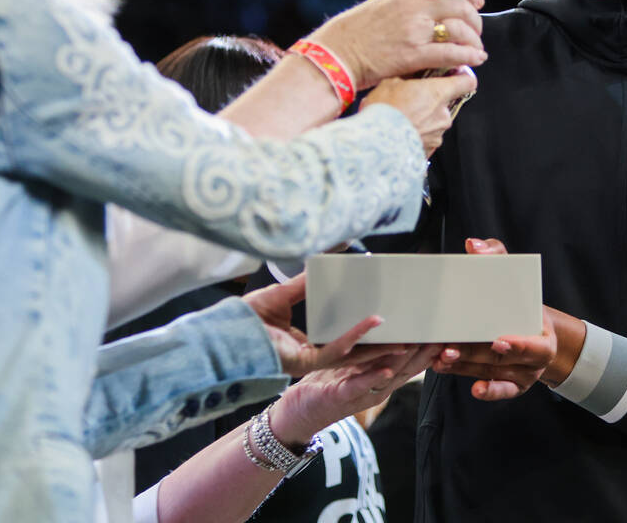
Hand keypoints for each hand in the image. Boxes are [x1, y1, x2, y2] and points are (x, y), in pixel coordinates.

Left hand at [242, 274, 404, 376]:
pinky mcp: (304, 362)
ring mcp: (308, 360)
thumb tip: (324, 265)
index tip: (384, 317)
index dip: (363, 330)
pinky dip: (355, 336)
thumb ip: (304, 284)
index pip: (341, 336)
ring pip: (351, 356)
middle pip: (353, 351)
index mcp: (305, 340)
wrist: (221, 333)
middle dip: (380, 345)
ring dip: (376, 345)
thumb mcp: (280, 295)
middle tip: (405, 335)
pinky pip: (335, 351)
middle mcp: (309, 353)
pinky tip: (371, 323)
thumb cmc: (244, 318)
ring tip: (399, 335)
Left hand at [269, 344, 440, 445]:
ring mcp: (360, 394)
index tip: (445, 335)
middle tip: (440, 336)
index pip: (410, 363)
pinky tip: (385, 369)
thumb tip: (384, 319)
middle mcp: (375, 387)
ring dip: (403, 361)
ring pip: (387, 377)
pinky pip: (358, 386)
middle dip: (424, 354)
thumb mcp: (352, 363)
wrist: (298, 413)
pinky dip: (373, 378)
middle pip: (405, 369)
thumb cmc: (325, 384)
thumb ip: (370, 348)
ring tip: (418, 345)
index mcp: (379, 377)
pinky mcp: (339, 396)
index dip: (429, 351)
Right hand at [308, 0, 485, 88]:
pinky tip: (473, 60)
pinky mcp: (414, 55)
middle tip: (476, 30)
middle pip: (460, 6)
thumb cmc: (353, 32)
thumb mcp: (381, 4)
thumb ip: (406, 2)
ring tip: (476, 49)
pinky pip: (451, 53)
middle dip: (474, 19)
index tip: (475, 1)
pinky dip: (467, 56)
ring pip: (460, 29)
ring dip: (474, 40)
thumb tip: (427, 6)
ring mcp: (415, 31)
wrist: (336, 52)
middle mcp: (414, 8)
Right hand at [361, 68, 477, 155]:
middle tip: (409, 101)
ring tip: (400, 120)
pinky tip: (400, 133)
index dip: (463, 77)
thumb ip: (408, 79)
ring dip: (422, 120)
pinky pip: (426, 138)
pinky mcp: (429, 150)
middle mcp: (443, 114)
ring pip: (434, 122)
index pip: (467, 82)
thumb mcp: (390, 84)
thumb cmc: (382, 112)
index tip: (457, 75)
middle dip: (430, 102)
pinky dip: (416, 135)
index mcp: (438, 92)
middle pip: (445, 104)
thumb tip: (410, 77)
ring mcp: (438, 134)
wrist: (375, 145)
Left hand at [430, 237, 584, 399]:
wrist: (539, 330)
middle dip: (474, 354)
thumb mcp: (515, 276)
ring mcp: (523, 374)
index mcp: (542, 335)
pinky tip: (474, 389)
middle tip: (449, 348)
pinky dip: (489, 391)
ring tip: (441, 359)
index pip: (532, 344)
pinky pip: (501, 391)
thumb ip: (497, 257)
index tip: (497, 340)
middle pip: (502, 359)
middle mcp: (535, 359)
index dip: (517, 345)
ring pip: (492, 372)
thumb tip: (473, 245)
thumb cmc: (521, 301)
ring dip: (465, 367)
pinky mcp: (513, 385)